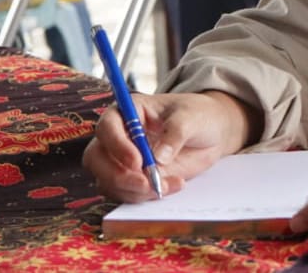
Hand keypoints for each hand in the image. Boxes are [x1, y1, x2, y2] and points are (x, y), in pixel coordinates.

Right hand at [83, 91, 255, 201]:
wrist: (212, 133)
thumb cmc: (198, 115)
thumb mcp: (191, 117)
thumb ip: (175, 133)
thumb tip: (158, 157)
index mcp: (128, 111)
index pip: (107, 127)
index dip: (117, 145)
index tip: (137, 161)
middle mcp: (119, 136)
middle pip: (96, 158)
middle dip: (118, 175)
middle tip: (145, 184)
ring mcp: (124, 160)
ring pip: (108, 181)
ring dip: (133, 190)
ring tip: (166, 186)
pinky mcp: (134, 179)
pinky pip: (126, 193)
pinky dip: (144, 197)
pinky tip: (171, 187)